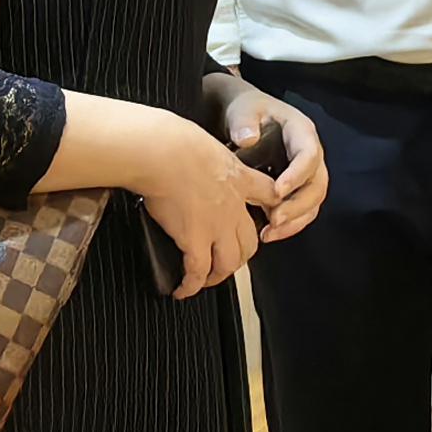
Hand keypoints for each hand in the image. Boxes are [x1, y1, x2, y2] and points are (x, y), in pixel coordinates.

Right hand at [137, 111, 279, 298]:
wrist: (161, 151)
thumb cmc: (172, 141)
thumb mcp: (206, 142)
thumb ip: (209, 157)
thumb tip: (193, 158)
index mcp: (239, 178)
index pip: (268, 195)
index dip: (271, 209)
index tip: (266, 219)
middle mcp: (233, 206)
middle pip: (249, 242)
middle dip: (240, 257)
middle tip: (227, 260)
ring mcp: (216, 225)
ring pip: (229, 262)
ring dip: (218, 276)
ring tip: (206, 280)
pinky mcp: (194, 239)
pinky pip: (198, 271)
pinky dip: (191, 285)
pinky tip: (183, 290)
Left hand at [220, 87, 329, 243]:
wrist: (246, 119)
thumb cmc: (247, 112)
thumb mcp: (244, 110)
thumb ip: (244, 122)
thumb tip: (248, 139)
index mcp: (301, 133)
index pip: (308, 156)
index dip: (296, 175)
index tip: (277, 192)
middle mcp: (311, 155)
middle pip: (317, 185)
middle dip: (298, 206)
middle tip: (274, 220)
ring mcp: (306, 174)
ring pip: (312, 202)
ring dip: (294, 221)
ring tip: (269, 233)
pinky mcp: (297, 190)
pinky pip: (301, 211)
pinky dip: (288, 226)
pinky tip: (267, 234)